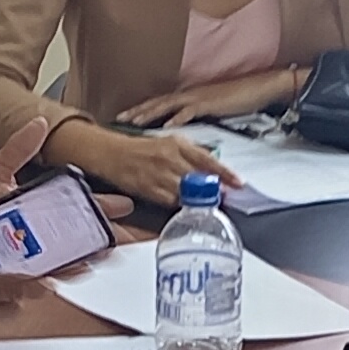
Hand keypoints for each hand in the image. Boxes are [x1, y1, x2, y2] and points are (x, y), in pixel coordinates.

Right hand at [55, 116, 224, 208]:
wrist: (111, 153)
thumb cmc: (141, 149)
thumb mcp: (169, 144)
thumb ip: (191, 154)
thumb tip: (212, 167)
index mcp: (177, 144)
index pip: (207, 159)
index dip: (224, 173)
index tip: (237, 183)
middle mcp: (169, 157)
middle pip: (199, 178)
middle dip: (212, 191)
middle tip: (222, 198)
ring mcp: (158, 174)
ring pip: (186, 192)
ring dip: (197, 200)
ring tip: (205, 204)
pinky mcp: (148, 188)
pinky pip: (169, 201)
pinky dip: (178, 204)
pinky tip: (182, 206)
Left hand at [119, 69, 307, 130]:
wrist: (259, 87)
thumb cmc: (239, 98)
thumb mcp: (212, 110)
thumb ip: (197, 117)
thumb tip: (185, 130)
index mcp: (189, 96)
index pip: (160, 103)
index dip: (142, 109)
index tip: (125, 117)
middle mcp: (189, 94)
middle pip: (156, 102)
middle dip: (137, 110)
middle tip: (118, 119)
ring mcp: (197, 97)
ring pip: (167, 105)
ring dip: (149, 113)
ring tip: (133, 122)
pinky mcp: (209, 103)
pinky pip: (189, 111)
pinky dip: (176, 119)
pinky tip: (166, 128)